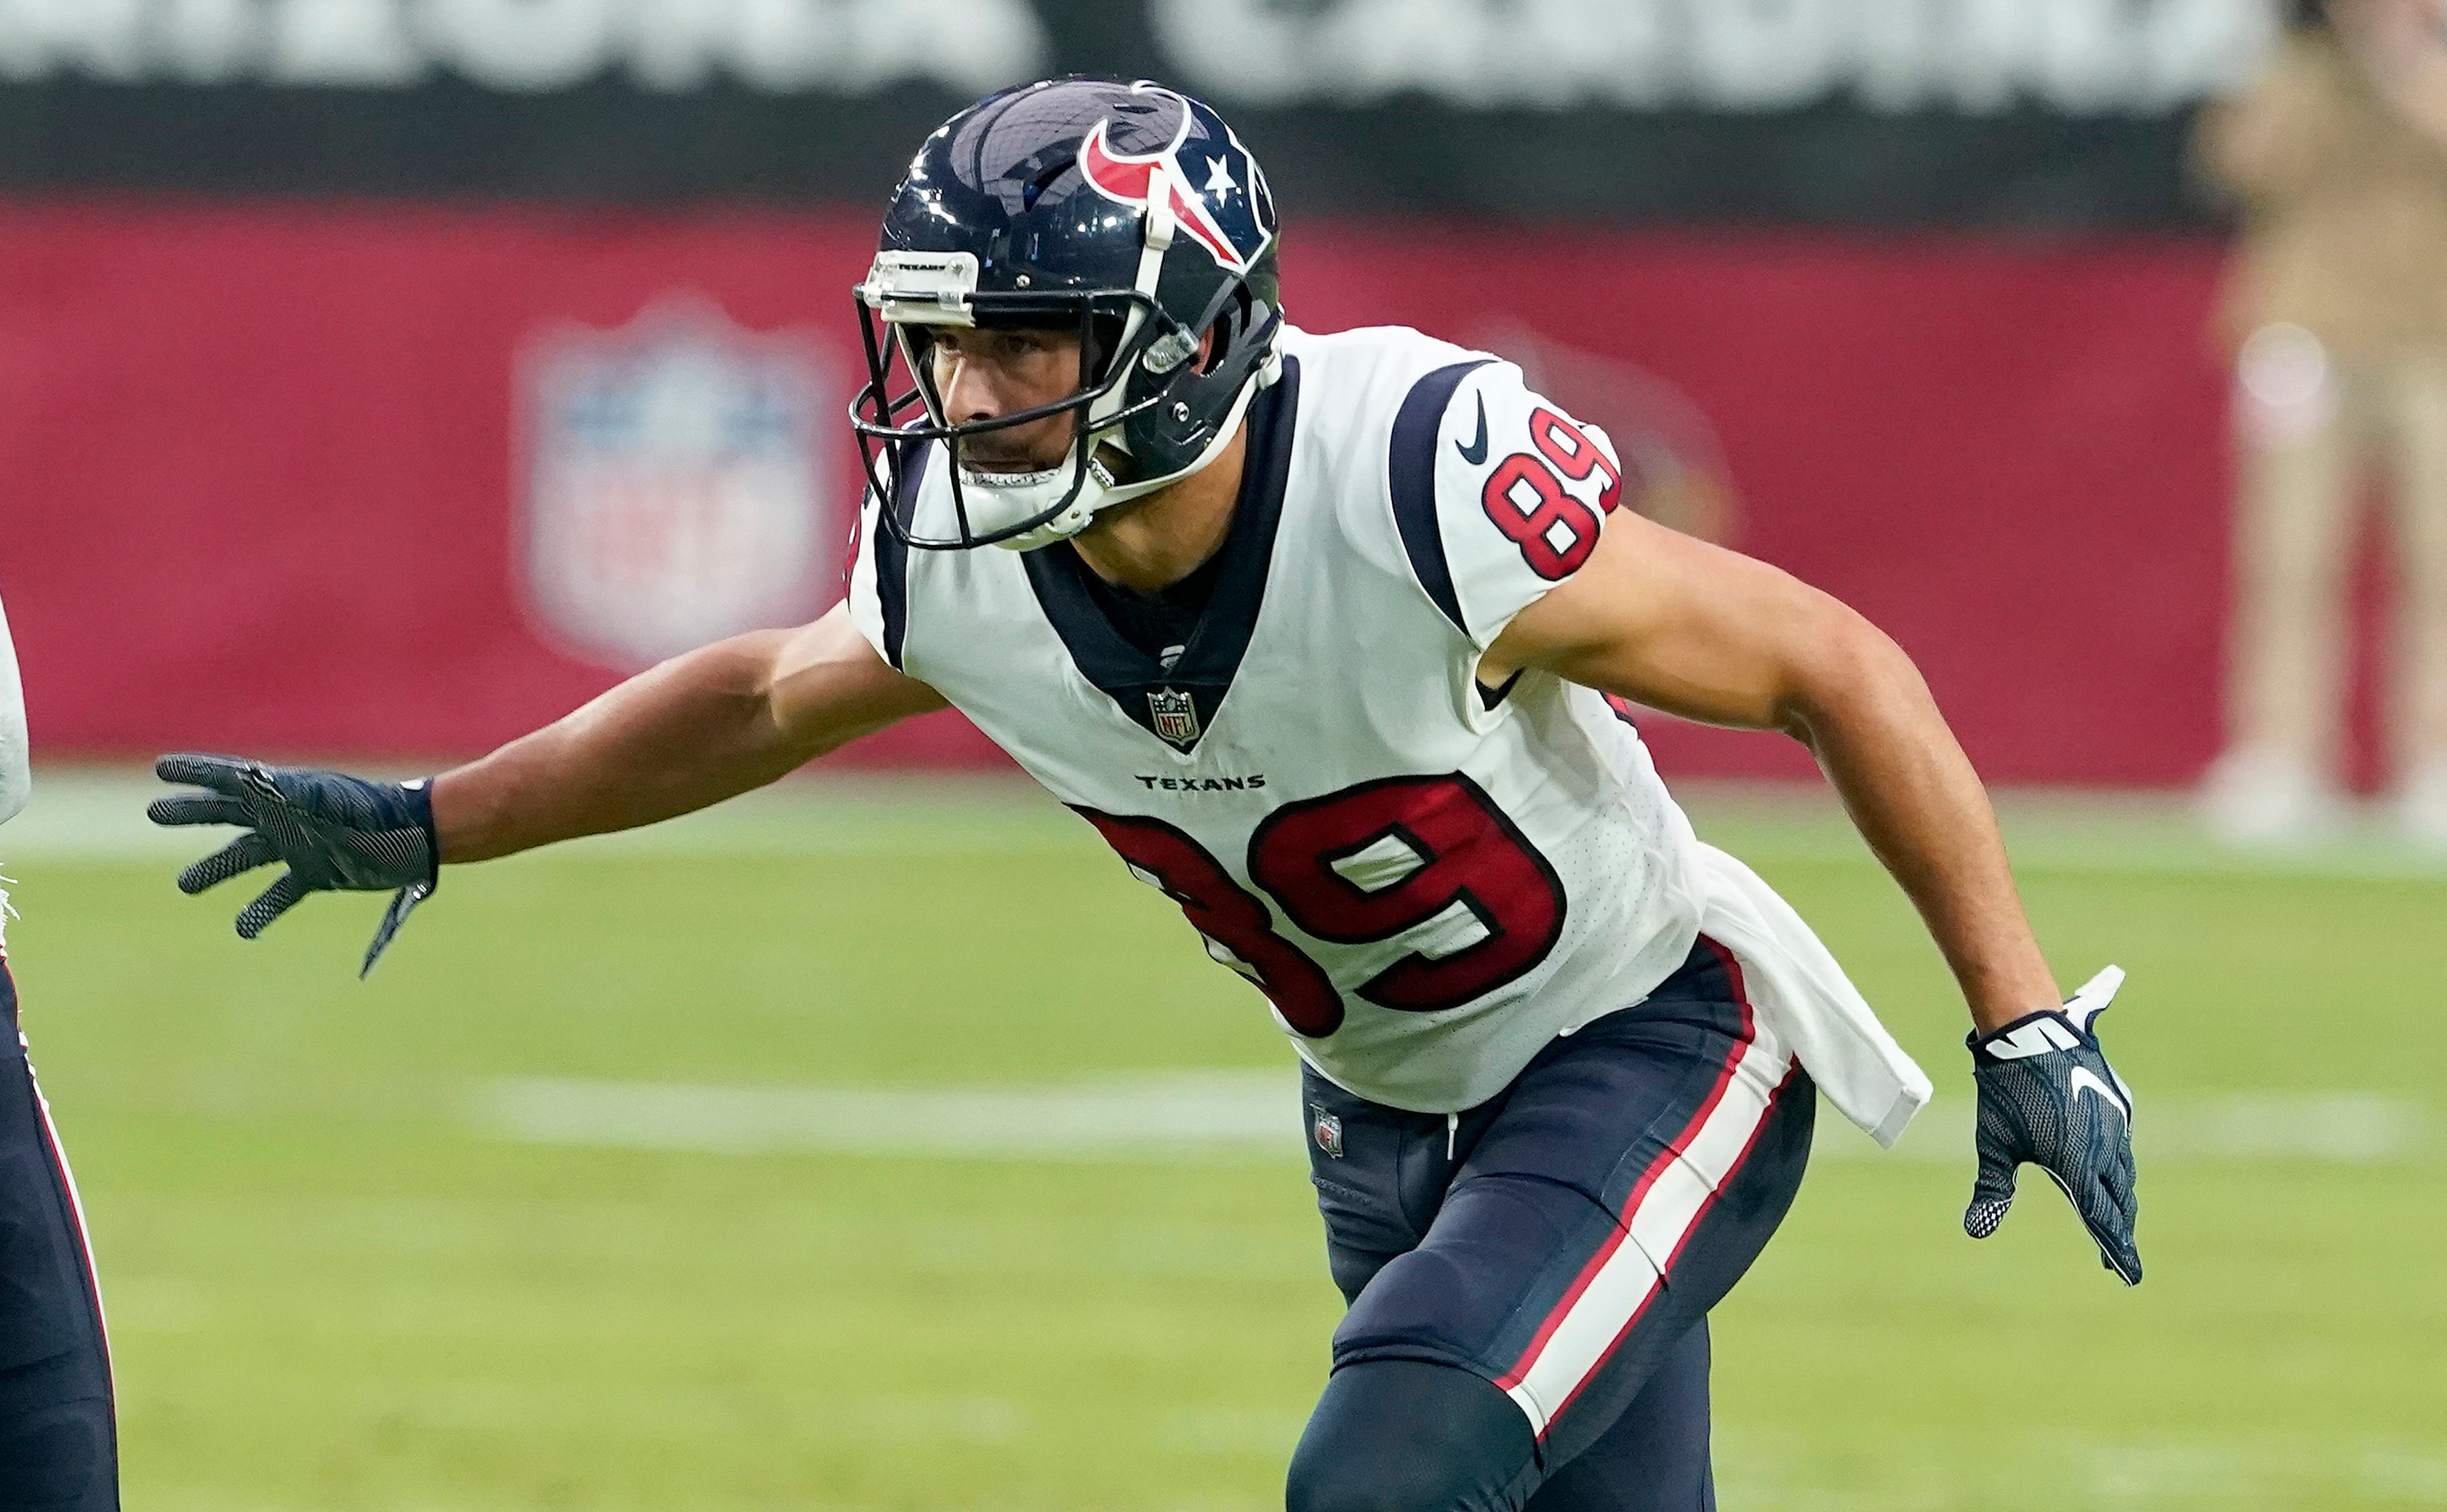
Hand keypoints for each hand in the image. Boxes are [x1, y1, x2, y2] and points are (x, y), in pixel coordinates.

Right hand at [149, 754, 438, 975]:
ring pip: (244, 856)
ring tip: (186, 885)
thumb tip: (243, 779)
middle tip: (156, 814)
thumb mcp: (319, 798)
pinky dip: (260, 911)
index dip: (193, 771)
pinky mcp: (316, 873)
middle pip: (226, 813)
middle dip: (191, 813)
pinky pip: (280, 894)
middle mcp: (284, 815)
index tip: (160, 769)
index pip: (227, 778)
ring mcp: (298, 845)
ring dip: (215, 869)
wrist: (412, 835)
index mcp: (280, 790)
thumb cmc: (367, 809)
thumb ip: (282, 791)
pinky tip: (242, 929)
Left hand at [1963, 967, 2140, 1284]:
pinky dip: (2119, 1166)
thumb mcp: (1994, 1145)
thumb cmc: (2006, 1091)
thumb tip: (1975, 1231)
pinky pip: (2124, 1145)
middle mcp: (2106, 1148)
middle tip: (2118, 1255)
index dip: (2116, 1249)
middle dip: (2119, 1229)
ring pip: (2124, 1172)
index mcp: (2080, 1166)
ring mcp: (2116, 1124)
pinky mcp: (2117, 1102)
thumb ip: (1992, 1190)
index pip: (2102, 1220)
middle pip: (2119, 1201)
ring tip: (2117, 1219)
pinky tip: (2112, 1169)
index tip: (2127, 1276)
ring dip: (2121, 1198)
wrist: (2032, 1031)